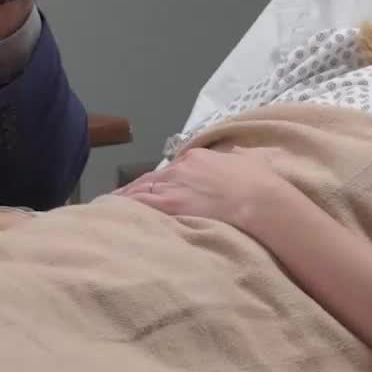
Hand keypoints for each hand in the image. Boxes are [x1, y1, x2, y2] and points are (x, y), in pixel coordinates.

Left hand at [119, 146, 288, 232]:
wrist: (263, 201)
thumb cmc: (261, 186)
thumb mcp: (247, 162)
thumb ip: (233, 160)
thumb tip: (234, 157)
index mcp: (197, 157)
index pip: (168, 171)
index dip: (156, 183)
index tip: (148, 191)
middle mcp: (180, 168)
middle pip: (149, 181)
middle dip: (134, 191)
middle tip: (118, 200)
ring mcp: (174, 186)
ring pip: (140, 192)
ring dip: (124, 201)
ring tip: (108, 209)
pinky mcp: (171, 204)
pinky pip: (140, 205)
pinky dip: (124, 207)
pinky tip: (110, 213)